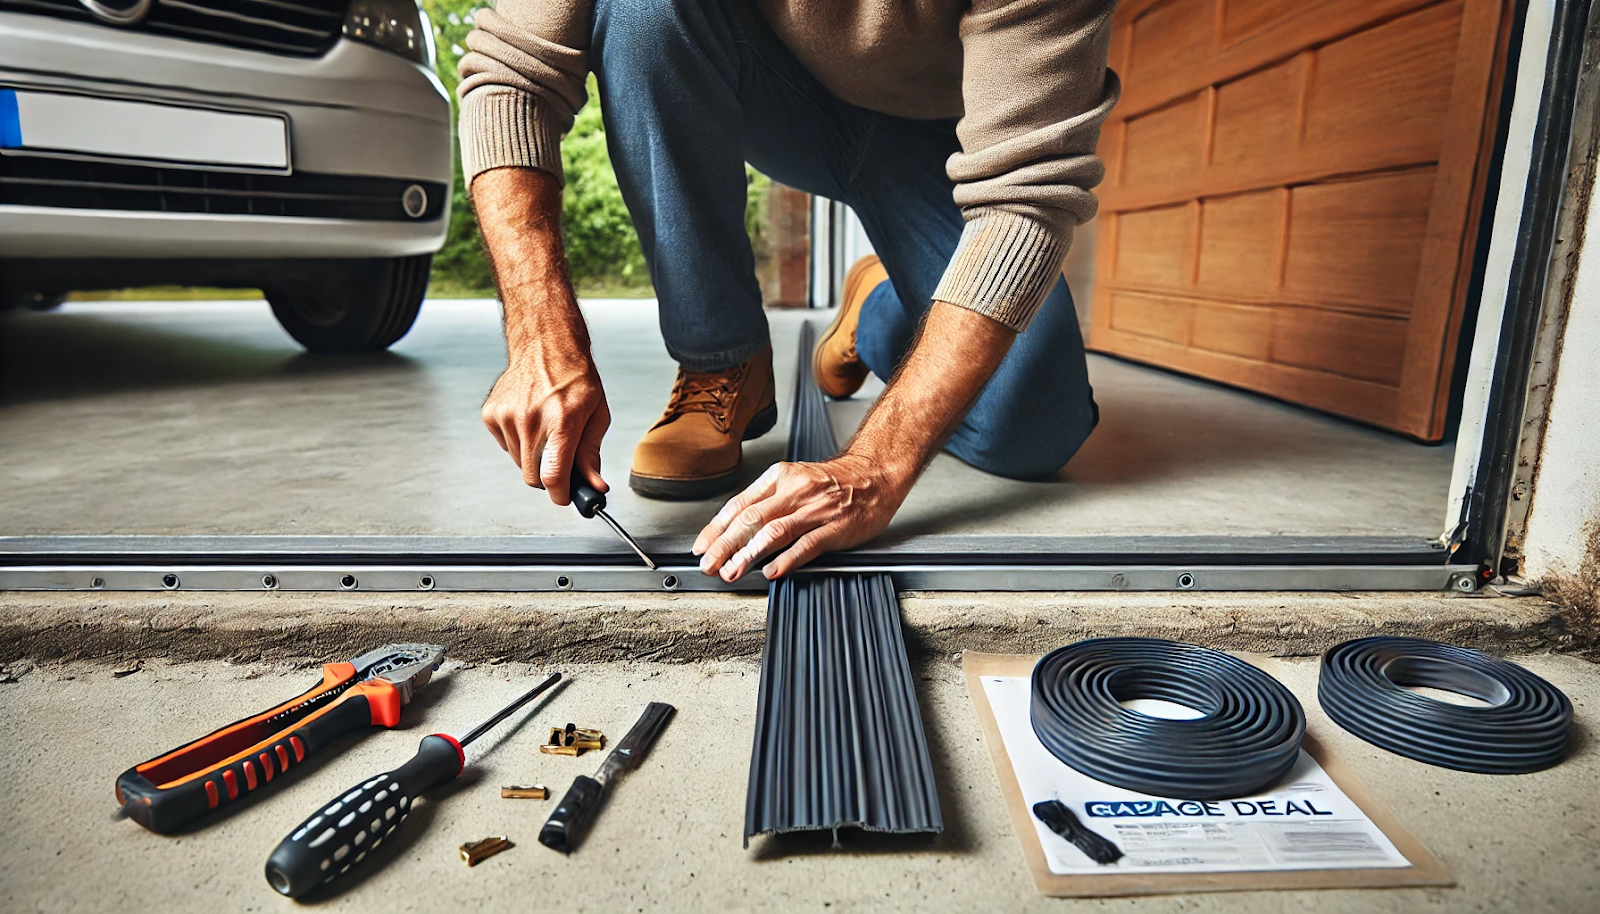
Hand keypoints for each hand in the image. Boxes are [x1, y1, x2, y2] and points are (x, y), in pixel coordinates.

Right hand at [472, 167, 609, 505]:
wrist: (546, 344)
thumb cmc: (576, 378)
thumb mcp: (596, 415)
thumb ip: (592, 455)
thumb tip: (595, 487)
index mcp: (562, 421)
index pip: (554, 477)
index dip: (561, 496)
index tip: (566, 498)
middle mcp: (531, 420)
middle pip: (533, 477)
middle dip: (548, 478)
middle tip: (560, 461)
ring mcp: (507, 416)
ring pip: (518, 464)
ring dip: (533, 458)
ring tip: (546, 431)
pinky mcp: (491, 413)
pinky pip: (505, 447)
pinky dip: (518, 443)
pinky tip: (529, 420)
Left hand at [692, 454, 912, 579]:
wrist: (874, 474)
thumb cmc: (833, 482)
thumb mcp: (793, 479)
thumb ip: (766, 500)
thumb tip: (734, 528)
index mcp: (779, 478)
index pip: (738, 504)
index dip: (716, 528)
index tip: (701, 547)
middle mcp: (793, 492)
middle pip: (750, 520)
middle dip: (724, 545)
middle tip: (708, 565)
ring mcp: (814, 510)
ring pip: (773, 533)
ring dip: (748, 555)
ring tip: (731, 572)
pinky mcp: (834, 528)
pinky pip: (806, 545)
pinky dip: (786, 560)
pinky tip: (771, 572)